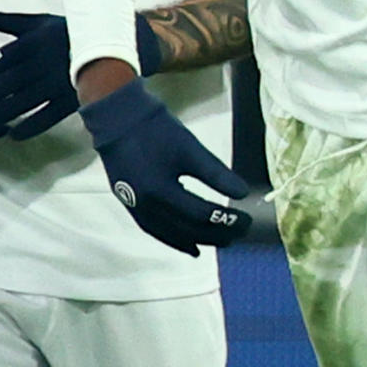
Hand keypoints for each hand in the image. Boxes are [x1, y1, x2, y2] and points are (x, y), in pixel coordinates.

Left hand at [0, 9, 164, 138]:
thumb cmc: (70, 32)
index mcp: (34, 42)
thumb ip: (8, 21)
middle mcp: (43, 63)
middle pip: (8, 83)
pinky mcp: (72, 98)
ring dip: (2, 113)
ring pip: (24, 102)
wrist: (112, 43)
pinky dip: (31, 127)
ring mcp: (58, 82)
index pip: (0, 59)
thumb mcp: (39, 22)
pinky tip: (14, 134)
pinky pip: (48, 116)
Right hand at [81, 78, 250, 253]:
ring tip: (222, 241)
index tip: (247, 219)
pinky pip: (157, 231)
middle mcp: (147, 205)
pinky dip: (176, 240)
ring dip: (200, 240)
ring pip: (173, 235)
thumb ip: (216, 173)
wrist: (119, 120)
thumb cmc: (157, 130)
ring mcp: (137, 208)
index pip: (202, 215)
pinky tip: (191, 246)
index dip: (227, 220)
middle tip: (240, 232)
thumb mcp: (190, 148)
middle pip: (189, 230)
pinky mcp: (132, 206)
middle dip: (218, 233)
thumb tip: (243, 193)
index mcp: (161, 190)